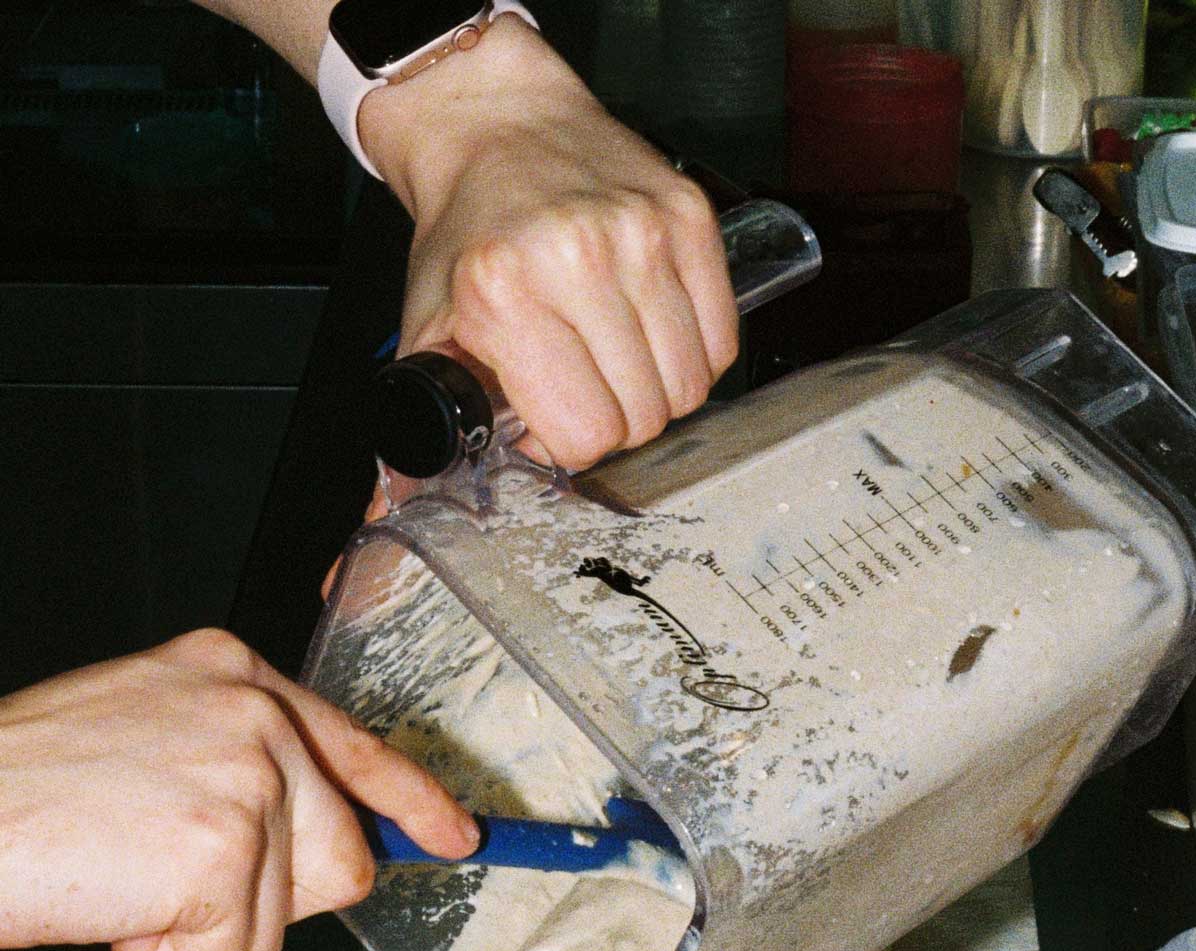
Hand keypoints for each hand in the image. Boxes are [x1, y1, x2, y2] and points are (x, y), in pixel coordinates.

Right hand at [0, 629, 477, 950]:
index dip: (411, 801)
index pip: (355, 743)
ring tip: (127, 883)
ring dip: (208, 930)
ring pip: (288, 915)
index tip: (455, 834)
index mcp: (231, 672)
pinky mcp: (223, 848)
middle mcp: (251, 711)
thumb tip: (322, 831)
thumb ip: (240, 765)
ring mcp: (244, 776)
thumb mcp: (148, 737)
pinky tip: (117, 908)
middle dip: (266, 898)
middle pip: (339, 855)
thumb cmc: (26, 792)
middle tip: (167, 877)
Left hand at [358, 18, 738, 471]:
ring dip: (659, 394)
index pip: (585, 433)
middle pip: (644, 415)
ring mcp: (643, 234)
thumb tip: (397, 503)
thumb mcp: (425, 327)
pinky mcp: (688, 216)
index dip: (570, 446)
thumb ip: (427, 417)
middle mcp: (579, 258)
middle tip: (586, 393)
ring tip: (619, 365)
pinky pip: (721, 338)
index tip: (553, 424)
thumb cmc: (468, 231)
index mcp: (505, 295)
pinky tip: (654, 337)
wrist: (498, 123)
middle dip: (616, 424)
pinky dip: (695, 355)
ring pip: (690, 384)